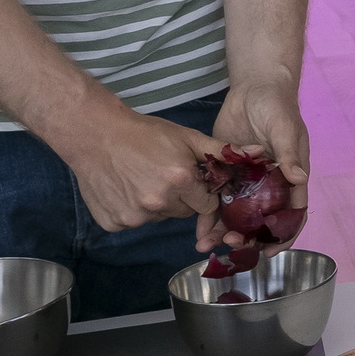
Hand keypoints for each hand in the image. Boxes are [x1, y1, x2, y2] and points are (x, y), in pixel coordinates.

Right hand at [51, 107, 220, 238]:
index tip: (190, 180)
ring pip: (158, 217)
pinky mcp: (113, 223)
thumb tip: (260, 154)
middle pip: (183, 212)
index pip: (207, 204)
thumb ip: (222, 150)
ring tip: (141, 179)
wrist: (94, 134)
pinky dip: (131, 209)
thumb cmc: (144, 133)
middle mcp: (158, 203)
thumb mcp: (186, 136)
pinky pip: (133, 222)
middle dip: (180, 198)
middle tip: (163, 175)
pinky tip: (124, 188)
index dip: (201, 192)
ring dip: (155, 204)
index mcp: (181, 181)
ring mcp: (134, 216)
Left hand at [210, 80, 311, 252]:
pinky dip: (208, 213)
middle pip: (260, 220)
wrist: (254, 88)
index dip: (283, 234)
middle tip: (230, 244)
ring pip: (236, 214)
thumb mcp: (285, 128)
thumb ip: (289, 154)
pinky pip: (217, 197)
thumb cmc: (278, 107)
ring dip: (223, 230)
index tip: (269, 250)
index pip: (291, 213)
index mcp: (289, 177)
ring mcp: (247, 180)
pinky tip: (196, 226)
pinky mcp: (227, 172)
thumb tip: (299, 179)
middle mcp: (269, 185)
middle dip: (246, 237)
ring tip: (205, 243)